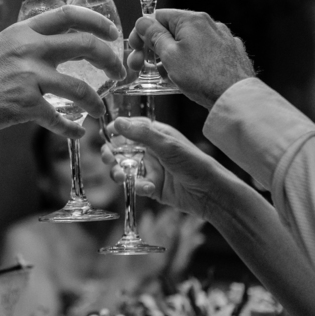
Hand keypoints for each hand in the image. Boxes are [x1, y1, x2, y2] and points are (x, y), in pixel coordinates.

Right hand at [0, 5, 124, 141]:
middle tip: (119, 73)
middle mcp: (29, 49)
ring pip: (80, 88)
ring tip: (101, 111)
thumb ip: (25, 45)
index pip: (69, 14)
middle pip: (86, 46)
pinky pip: (59, 119)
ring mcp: (27, 77)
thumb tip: (49, 48)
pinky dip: (72, 128)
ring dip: (97, 102)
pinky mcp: (23, 105)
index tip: (113, 32)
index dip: (97, 21)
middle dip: (111, 60)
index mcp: (23, 31)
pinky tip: (76, 132)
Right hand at [101, 118, 239, 219]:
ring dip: (120, 173)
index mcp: (156, 135)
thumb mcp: (167, 145)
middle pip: (121, 150)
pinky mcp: (151, 187)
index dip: (116, 130)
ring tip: (121, 178)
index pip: (130, 128)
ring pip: (124, 169)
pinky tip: (148, 189)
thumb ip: (141, 134)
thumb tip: (117, 122)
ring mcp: (150, 169)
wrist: (209, 193)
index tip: (105, 134)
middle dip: (111, 155)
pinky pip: (135, 185)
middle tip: (108, 159)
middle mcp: (151, 150)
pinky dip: (138, 187)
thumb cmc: (194, 163)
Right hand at [128, 9, 254, 108]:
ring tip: (167, 76)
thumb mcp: (169, 56)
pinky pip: (204, 53)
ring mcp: (222, 38)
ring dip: (172, 57)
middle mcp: (209, 24)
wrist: (235, 97)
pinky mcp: (230, 53)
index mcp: (192, 20)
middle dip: (155, 48)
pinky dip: (191, 62)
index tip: (135, 49)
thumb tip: (143, 22)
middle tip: (142, 66)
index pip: (158, 16)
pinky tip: (188, 78)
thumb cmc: (202, 76)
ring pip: (188, 43)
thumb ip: (154, 36)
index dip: (142, 33)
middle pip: (173, 30)